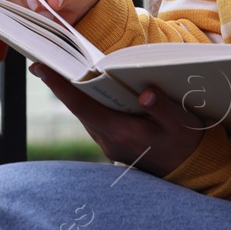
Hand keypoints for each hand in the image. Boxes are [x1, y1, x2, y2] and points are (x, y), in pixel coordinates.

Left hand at [35, 64, 205, 175]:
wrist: (190, 170)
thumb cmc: (184, 143)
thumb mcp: (179, 123)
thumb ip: (162, 108)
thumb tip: (147, 93)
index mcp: (121, 133)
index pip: (82, 106)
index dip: (60, 87)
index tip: (40, 68)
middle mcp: (109, 141)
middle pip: (78, 108)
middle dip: (62, 84)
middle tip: (45, 59)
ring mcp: (108, 145)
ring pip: (85, 113)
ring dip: (74, 93)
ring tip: (62, 67)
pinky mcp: (112, 143)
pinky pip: (94, 118)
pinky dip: (88, 102)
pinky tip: (87, 87)